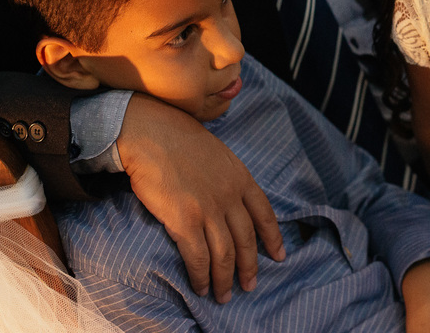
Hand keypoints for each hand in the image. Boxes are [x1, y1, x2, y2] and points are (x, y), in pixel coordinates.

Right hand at [117, 94, 285, 301]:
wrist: (151, 133)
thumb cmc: (178, 139)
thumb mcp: (217, 154)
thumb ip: (228, 177)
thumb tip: (230, 197)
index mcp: (240, 177)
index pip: (265, 214)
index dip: (273, 238)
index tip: (279, 256)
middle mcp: (230, 196)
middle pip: (247, 240)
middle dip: (250, 267)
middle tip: (250, 286)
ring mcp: (209, 209)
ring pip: (225, 254)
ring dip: (225, 280)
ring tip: (223, 295)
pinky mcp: (185, 221)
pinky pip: (199, 258)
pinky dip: (202, 276)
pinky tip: (201, 286)